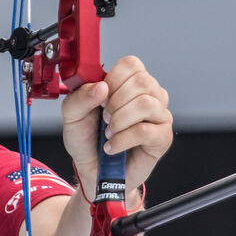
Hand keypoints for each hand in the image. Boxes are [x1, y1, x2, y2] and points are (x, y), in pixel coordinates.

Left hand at [61, 55, 172, 201]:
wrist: (92, 171)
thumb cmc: (87, 140)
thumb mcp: (72, 115)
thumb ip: (80, 96)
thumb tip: (101, 87)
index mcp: (129, 83)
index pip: (132, 64)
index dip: (114, 79)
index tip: (101, 97)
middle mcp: (149, 95)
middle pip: (142, 81)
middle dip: (115, 101)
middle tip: (105, 118)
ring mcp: (159, 115)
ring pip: (146, 104)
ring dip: (119, 120)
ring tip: (109, 132)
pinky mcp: (162, 137)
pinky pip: (146, 131)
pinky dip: (123, 140)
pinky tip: (113, 147)